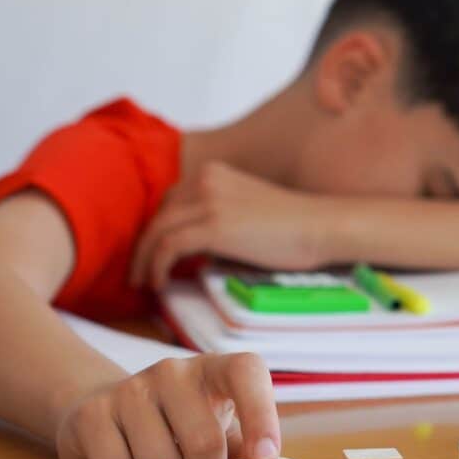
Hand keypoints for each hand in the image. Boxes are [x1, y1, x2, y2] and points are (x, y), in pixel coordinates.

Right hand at [54, 352, 279, 458]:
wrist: (109, 409)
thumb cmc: (183, 426)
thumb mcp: (222, 430)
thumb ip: (247, 451)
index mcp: (214, 369)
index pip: (246, 373)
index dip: (261, 414)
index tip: (265, 457)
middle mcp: (173, 371)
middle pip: (205, 443)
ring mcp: (130, 388)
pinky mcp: (92, 414)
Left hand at [130, 162, 329, 289]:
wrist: (320, 226)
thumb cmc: (293, 227)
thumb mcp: (247, 209)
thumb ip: (218, 216)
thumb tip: (193, 247)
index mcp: (214, 173)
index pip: (170, 202)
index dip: (156, 231)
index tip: (152, 256)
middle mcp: (206, 180)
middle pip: (159, 215)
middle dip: (144, 246)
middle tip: (139, 274)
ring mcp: (209, 201)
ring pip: (157, 231)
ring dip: (145, 260)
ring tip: (144, 284)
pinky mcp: (214, 225)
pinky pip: (169, 246)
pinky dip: (158, 266)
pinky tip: (160, 283)